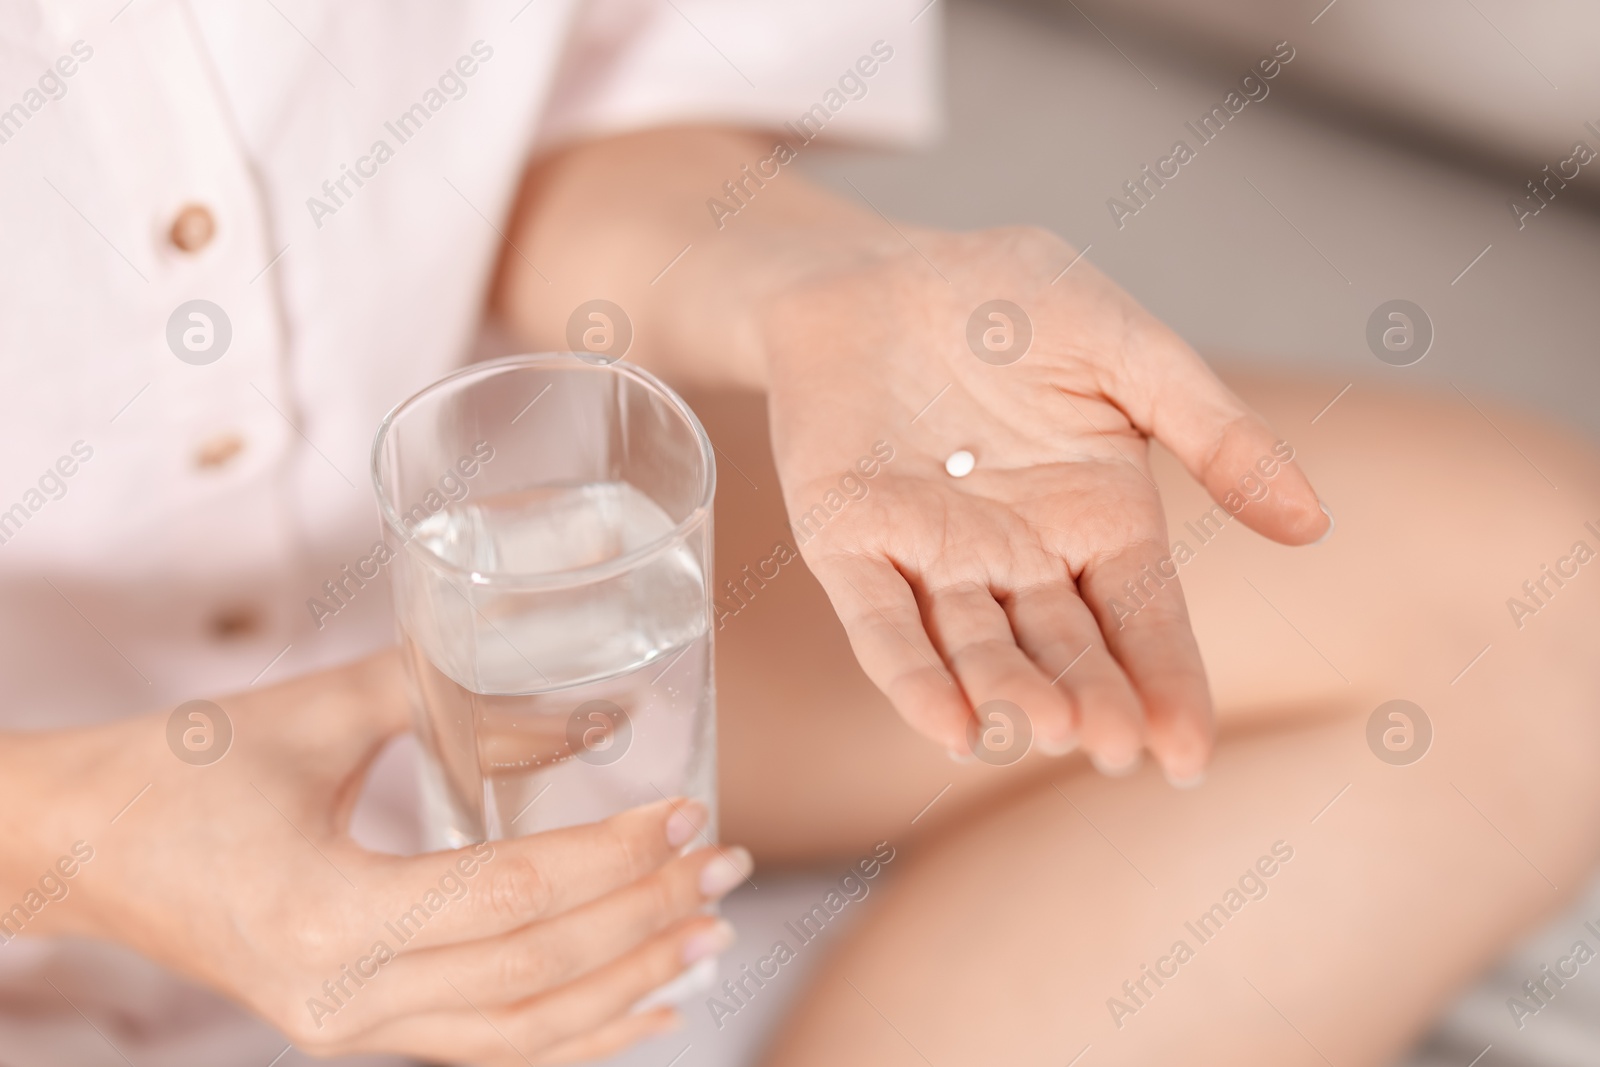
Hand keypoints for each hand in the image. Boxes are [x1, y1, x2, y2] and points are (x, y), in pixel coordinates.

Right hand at [8, 652, 746, 1064]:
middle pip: (536, 971)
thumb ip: (454, 696)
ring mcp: (349, 1032)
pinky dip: (577, 1035)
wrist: (82, 846)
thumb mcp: (321, 711)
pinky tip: (643, 1006)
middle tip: (728, 864)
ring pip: (523, 1032)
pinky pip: (488, 1052)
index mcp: (330, 916)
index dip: (614, 856)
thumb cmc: (183, 767)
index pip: (515, 897)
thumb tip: (591, 710)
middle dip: (646, 916)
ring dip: (629, 986)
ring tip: (709, 935)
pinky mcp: (355, 1032)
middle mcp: (344, 999)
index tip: (689, 811)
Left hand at [761, 227, 1327, 781]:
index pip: (1144, 621)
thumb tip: (1311, 524)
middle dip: (1089, 701)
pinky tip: (944, 725)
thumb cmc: (1009, 300)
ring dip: (1005, 692)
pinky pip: (881, 620)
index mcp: (1096, 518)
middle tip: (1114, 748)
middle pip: (1063, 648)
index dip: (1167, 686)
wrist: (878, 267)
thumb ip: (1214, 432)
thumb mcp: (1129, 350)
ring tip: (1041, 731)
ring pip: (975, 645)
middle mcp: (1019, 556)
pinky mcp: (851, 541)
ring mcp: (933, 555)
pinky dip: (908, 673)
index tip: (1187, 756)